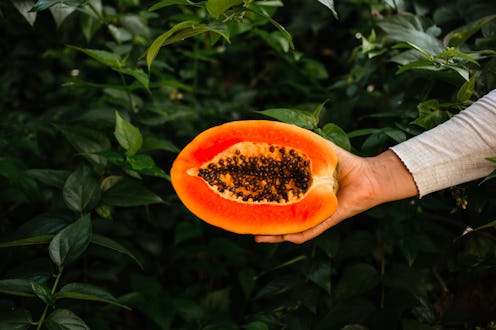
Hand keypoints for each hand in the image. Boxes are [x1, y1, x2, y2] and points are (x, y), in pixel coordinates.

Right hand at [254, 144, 417, 243]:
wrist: (369, 175)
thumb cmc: (345, 162)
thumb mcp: (318, 149)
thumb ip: (299, 141)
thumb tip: (277, 130)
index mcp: (301, 190)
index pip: (278, 197)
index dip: (262, 198)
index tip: (244, 197)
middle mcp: (306, 205)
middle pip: (281, 216)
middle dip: (263, 222)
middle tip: (245, 223)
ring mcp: (316, 215)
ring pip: (292, 229)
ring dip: (275, 235)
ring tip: (258, 237)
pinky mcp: (328, 220)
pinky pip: (311, 231)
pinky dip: (298, 235)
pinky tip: (285, 237)